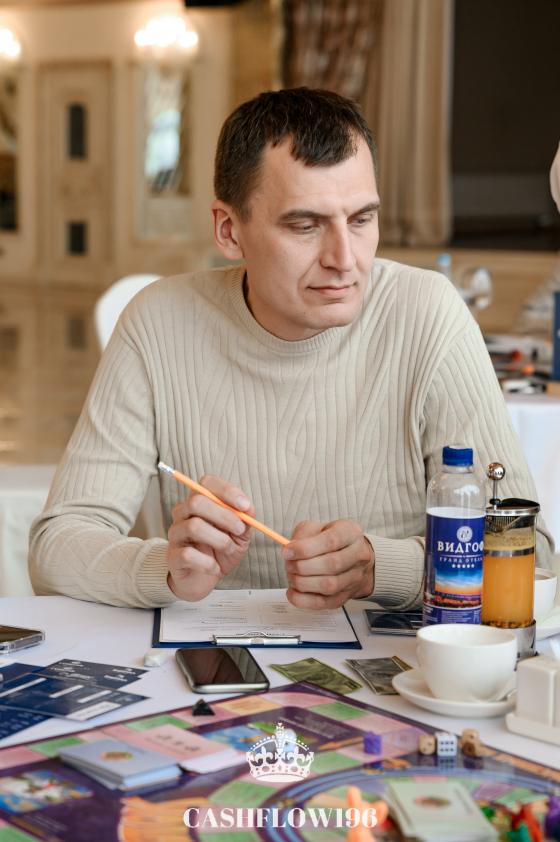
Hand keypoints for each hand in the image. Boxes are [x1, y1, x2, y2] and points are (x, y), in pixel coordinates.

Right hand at [166, 475, 253, 601]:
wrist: (204, 579)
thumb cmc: (220, 551)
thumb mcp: (240, 534)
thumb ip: (245, 519)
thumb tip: (248, 509)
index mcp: (200, 502)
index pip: (206, 483)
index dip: (226, 491)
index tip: (245, 506)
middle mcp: (183, 514)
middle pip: (196, 502)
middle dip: (224, 515)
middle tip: (240, 530)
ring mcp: (175, 534)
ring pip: (193, 526)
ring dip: (220, 540)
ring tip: (229, 548)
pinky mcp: (172, 556)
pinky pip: (188, 555)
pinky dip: (208, 563)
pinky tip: (214, 567)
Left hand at [283, 519, 374, 608]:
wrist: (352, 558)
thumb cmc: (331, 541)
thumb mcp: (316, 528)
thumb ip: (302, 535)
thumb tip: (290, 551)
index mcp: (351, 532)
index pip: (331, 540)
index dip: (306, 548)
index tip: (287, 552)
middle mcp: (358, 555)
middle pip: (332, 564)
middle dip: (303, 566)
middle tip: (288, 565)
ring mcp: (354, 578)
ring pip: (329, 586)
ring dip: (303, 583)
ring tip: (292, 576)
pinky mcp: (345, 596)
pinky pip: (324, 603)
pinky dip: (304, 600)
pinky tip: (293, 592)